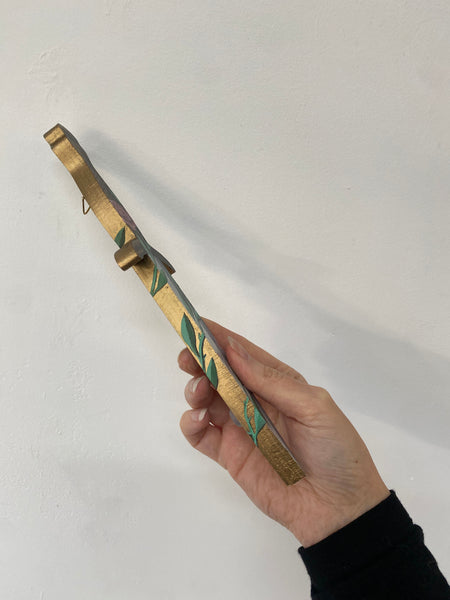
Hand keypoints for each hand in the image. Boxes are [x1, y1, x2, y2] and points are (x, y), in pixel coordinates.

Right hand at [178, 319, 389, 547]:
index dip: (221, 339)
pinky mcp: (230, 455)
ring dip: (195, 389)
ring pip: (206, 400)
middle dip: (201, 361)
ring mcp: (240, 428)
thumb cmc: (335, 450)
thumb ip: (271, 381)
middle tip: (188, 358)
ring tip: (199, 391)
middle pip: (220, 374)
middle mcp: (256, 401)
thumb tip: (235, 351)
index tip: (196, 325)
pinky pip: (201, 435)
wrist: (338, 509)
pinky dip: (191, 424)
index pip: (245, 355)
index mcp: (278, 384)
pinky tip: (197, 419)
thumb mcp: (314, 406)